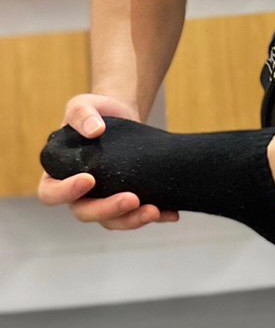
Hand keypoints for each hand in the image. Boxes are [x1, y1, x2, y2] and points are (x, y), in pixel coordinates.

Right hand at [36, 93, 178, 229]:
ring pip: (113, 221)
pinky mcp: (128, 201)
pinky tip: (171, 214)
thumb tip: (95, 129)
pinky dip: (156, 217)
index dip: (66, 192)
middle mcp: (78, 195)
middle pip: (85, 213)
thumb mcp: (83, 105)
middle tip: (132, 198)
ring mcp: (103, 200)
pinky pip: (139, 216)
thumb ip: (81, 114)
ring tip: (153, 210)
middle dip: (109, 210)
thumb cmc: (95, 113)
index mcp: (58, 175)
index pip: (51, 193)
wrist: (122, 115)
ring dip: (132, 220)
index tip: (89, 179)